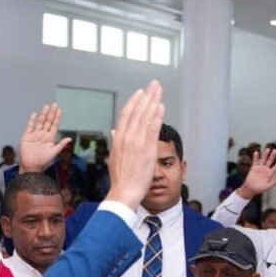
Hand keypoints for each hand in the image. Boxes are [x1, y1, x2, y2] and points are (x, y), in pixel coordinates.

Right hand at [19, 103, 71, 172]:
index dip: (57, 118)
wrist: (31, 166)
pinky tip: (35, 114)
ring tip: (47, 107)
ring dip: (43, 115)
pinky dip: (32, 120)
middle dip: (51, 113)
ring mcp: (35, 135)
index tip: (60, 110)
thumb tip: (69, 139)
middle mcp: (43, 135)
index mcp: (50, 138)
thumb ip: (61, 144)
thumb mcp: (53, 152)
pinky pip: (30, 127)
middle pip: (48, 121)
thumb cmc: (43, 161)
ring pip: (40, 122)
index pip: (54, 125)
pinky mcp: (27, 136)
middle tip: (54, 104)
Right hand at [105, 82, 164, 211]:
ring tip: (159, 90)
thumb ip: (116, 142)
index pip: (126, 114)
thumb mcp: (113, 157)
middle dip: (147, 96)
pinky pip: (153, 128)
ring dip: (153, 101)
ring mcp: (137, 142)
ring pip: (146, 116)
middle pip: (137, 111)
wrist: (124, 192)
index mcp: (118, 139)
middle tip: (154, 84)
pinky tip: (161, 107)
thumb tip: (114, 131)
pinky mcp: (147, 149)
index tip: (140, 92)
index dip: (134, 102)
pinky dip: (157, 116)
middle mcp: (126, 137)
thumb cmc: (120, 178)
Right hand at [239, 149, 275, 196]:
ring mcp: (259, 168)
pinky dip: (256, 157)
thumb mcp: (268, 186)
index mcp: (270, 174)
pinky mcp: (254, 168)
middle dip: (272, 156)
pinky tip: (256, 152)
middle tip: (275, 150)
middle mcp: (265, 170)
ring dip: (265, 154)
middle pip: (270, 161)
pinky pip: (255, 161)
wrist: (250, 189)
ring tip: (268, 149)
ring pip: (263, 159)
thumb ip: (274, 182)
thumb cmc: (259, 189)